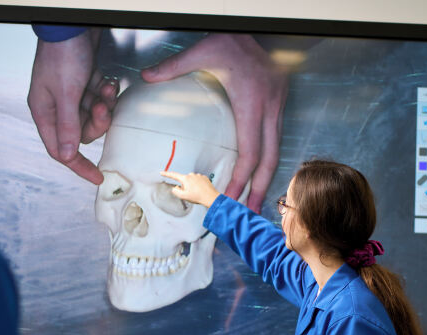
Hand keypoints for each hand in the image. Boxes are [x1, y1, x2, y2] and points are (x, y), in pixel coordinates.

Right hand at [27, 30, 118, 184]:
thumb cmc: (63, 54)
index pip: (60, 150)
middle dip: (96, 124)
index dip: (78, 166)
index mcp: (44, 112)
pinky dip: (107, 94)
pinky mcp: (85, 85)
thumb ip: (68, 126)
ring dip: (104, 107)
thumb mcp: (66, 93)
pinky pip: (100, 101)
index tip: (97, 177)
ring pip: (93, 118)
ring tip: (106, 89)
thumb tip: (67, 156)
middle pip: (81, 134)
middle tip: (102, 107)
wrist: (72, 25)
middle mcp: (56, 107)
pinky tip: (108, 82)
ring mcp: (71, 96)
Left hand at [143, 34, 287, 212]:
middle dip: (260, 188)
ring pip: (276, 151)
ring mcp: (277, 108)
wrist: (266, 30)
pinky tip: (260, 173)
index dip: (242, 177)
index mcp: (251, 103)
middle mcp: (268, 109)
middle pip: (268, 159)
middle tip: (251, 212)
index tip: (232, 196)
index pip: (249, 150)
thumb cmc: (234, 41)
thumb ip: (175, 66)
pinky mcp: (279, 106)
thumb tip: (147, 76)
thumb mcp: (203, 50)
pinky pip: (276, 140)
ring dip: (266, 178)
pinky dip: (268, 160)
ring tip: (257, 200)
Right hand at [160, 171, 219, 207]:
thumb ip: (176, 191)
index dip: (167, 174)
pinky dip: (198, 185)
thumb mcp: (184, 196)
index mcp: (185, 179)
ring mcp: (198, 175)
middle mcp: (192, 175)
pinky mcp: (204, 177)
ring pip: (191, 181)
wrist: (210, 197)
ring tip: (197, 192)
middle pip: (184, 180)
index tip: (162, 172)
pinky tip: (201, 190)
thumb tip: (175, 188)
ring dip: (192, 186)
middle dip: (185, 186)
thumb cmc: (198, 197)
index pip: (174, 175)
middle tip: (190, 193)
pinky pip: (198, 180)